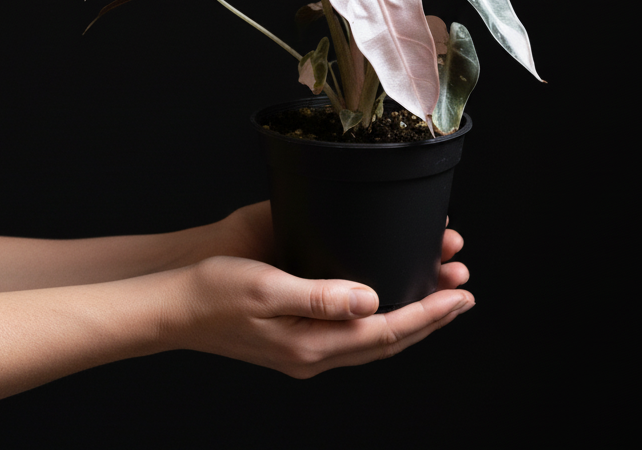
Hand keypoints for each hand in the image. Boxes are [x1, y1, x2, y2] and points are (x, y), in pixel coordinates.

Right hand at [160, 201, 473, 377]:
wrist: (177, 309)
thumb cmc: (215, 292)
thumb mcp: (267, 287)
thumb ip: (321, 296)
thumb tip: (370, 300)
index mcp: (312, 344)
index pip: (386, 332)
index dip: (428, 313)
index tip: (461, 295)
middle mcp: (315, 354)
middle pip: (388, 342)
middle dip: (431, 317)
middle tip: (463, 294)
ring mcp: (307, 352)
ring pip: (374, 343)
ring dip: (411, 320)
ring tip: (439, 296)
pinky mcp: (298, 342)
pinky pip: (354, 338)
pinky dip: (382, 323)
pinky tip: (387, 305)